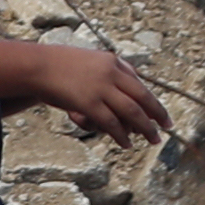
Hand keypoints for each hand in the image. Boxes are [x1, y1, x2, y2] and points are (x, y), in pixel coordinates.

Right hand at [27, 42, 170, 143]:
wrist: (37, 66)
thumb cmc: (60, 64)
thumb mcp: (90, 60)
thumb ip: (110, 68)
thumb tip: (131, 75)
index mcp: (112, 61)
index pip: (140, 84)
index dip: (153, 100)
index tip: (161, 113)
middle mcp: (111, 73)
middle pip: (142, 98)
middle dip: (157, 114)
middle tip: (167, 127)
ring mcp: (101, 88)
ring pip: (131, 112)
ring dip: (145, 128)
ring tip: (154, 139)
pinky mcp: (89, 103)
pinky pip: (111, 123)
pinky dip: (121, 136)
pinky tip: (126, 144)